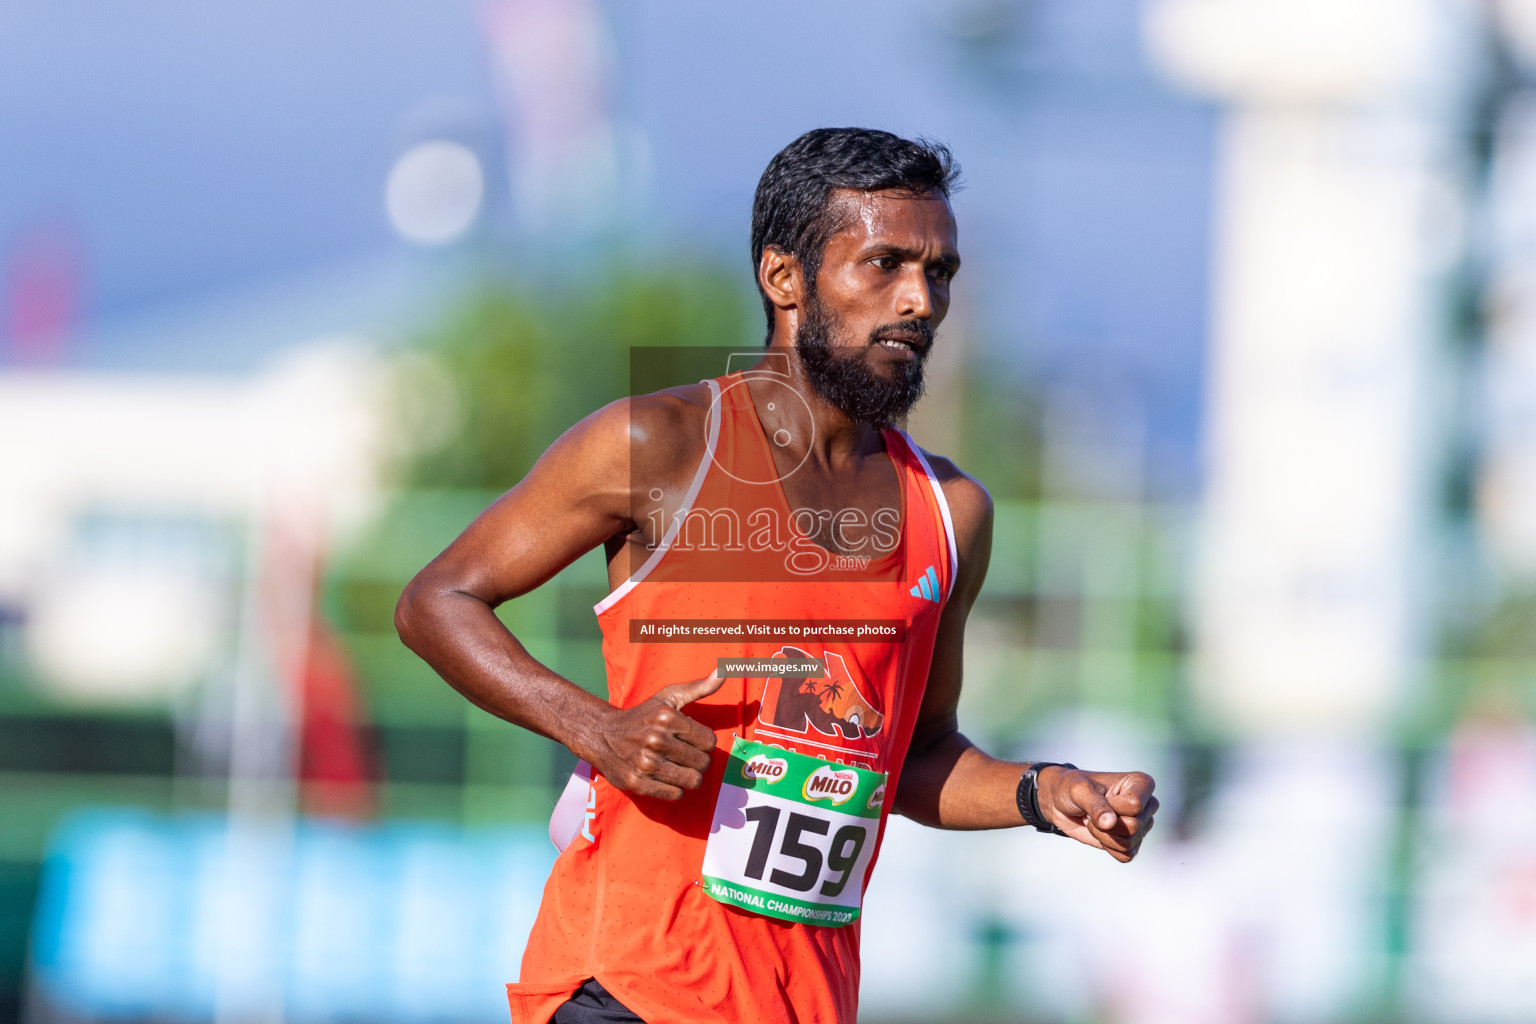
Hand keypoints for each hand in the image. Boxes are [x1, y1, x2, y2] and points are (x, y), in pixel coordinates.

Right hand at [581, 671, 723, 799]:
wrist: (601, 734)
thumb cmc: (642, 715)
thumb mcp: (668, 697)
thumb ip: (699, 687)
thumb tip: (724, 672)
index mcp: (667, 718)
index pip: (710, 742)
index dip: (702, 742)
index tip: (689, 739)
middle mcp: (656, 740)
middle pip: (703, 763)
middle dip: (696, 760)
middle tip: (681, 754)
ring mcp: (646, 764)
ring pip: (692, 781)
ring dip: (686, 775)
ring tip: (674, 766)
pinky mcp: (638, 783)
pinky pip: (675, 794)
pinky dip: (672, 788)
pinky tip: (662, 776)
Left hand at [1036, 767, 1157, 862]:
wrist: (1059, 803)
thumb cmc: (1071, 788)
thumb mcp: (1080, 791)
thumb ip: (1096, 805)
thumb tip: (1111, 823)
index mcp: (1140, 783)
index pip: (1135, 804)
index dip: (1112, 806)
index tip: (1101, 796)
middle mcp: (1146, 804)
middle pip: (1134, 826)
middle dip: (1105, 824)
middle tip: (1093, 812)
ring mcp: (1141, 825)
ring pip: (1129, 843)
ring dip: (1103, 836)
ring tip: (1094, 822)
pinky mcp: (1132, 842)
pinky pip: (1126, 855)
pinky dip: (1108, 847)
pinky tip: (1100, 834)